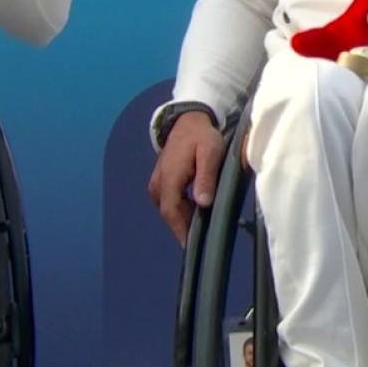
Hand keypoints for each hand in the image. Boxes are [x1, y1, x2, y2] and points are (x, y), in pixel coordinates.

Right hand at [147, 111, 226, 244]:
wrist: (188, 121)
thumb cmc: (201, 136)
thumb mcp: (210, 152)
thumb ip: (206, 177)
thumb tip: (203, 202)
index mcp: (170, 177)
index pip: (171, 211)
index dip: (180, 230)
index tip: (191, 246)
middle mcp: (159, 182)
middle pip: (169, 213)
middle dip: (184, 226)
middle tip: (203, 238)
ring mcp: (158, 182)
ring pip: (168, 209)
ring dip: (183, 218)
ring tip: (201, 225)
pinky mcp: (161, 181)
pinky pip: (169, 202)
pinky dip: (181, 209)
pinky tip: (195, 211)